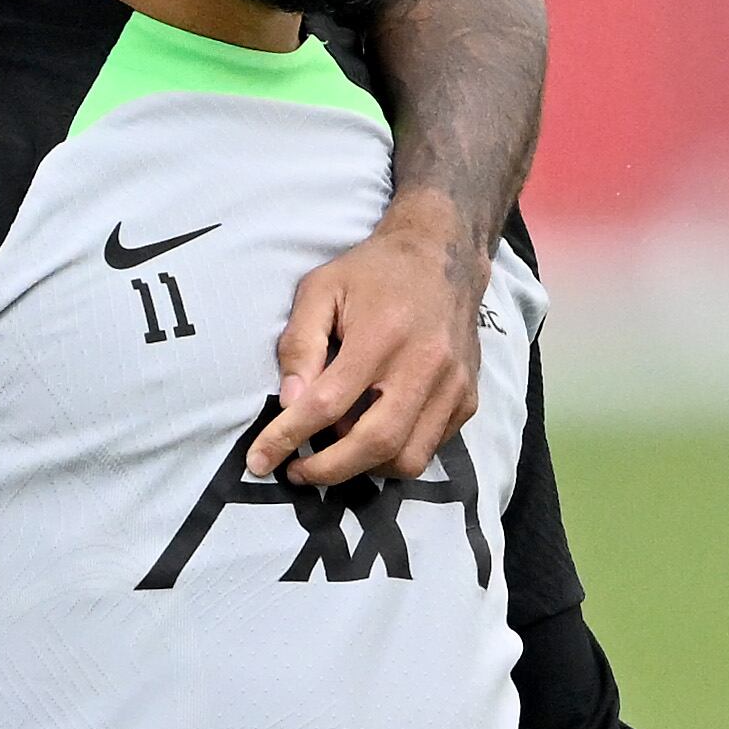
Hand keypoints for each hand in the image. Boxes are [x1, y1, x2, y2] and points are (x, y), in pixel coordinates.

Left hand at [248, 192, 484, 484]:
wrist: (442, 256)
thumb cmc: (372, 272)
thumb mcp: (320, 290)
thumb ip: (300, 345)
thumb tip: (289, 404)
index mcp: (381, 335)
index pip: (327, 404)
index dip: (288, 438)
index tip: (260, 461)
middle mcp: (424, 364)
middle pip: (375, 443)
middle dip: (328, 470)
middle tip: (297, 472)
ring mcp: (452, 385)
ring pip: (408, 458)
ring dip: (365, 468)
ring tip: (337, 452)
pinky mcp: (468, 398)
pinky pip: (430, 447)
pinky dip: (396, 455)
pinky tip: (372, 435)